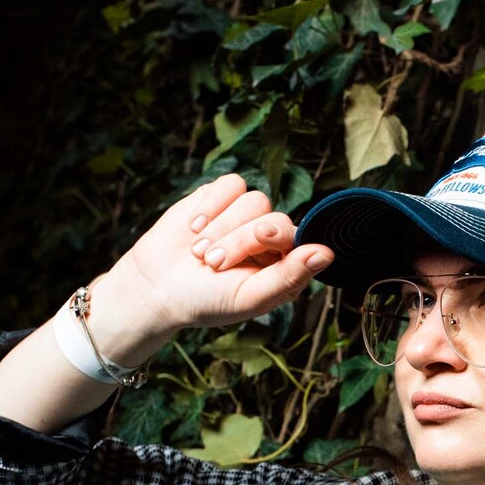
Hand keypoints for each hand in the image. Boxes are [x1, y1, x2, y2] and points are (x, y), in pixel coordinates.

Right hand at [98, 173, 334, 344]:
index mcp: (285, 265)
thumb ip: (290, 276)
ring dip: (223, 226)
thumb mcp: (250, 297)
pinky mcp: (221, 197)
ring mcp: (246, 215)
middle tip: (214, 263)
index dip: (279, 235)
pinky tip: (195, 228)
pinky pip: (232, 185)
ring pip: (254, 200)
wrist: (157, 286)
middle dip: (241, 239)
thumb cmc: (207, 300)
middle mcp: (270, 238)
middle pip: (273, 218)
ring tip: (200, 252)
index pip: (299, 238)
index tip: (260, 239)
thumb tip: (327, 253)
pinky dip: (212, 205)